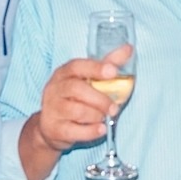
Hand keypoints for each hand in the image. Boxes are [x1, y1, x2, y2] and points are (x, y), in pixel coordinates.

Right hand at [18, 45, 132, 179]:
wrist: (51, 127)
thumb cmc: (75, 97)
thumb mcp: (88, 79)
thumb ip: (108, 64)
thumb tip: (129, 48)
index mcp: (64, 73)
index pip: (77, 66)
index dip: (95, 68)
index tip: (113, 72)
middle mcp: (55, 89)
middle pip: (77, 89)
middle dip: (100, 99)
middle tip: (114, 108)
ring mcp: (52, 109)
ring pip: (77, 111)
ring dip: (96, 115)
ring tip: (104, 118)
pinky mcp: (54, 129)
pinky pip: (74, 131)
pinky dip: (91, 131)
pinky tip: (101, 129)